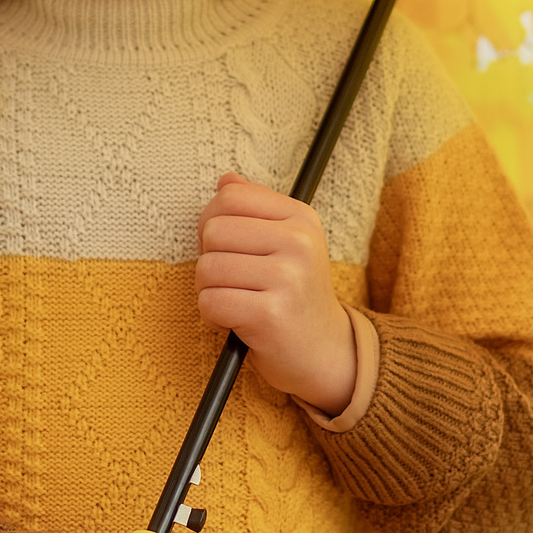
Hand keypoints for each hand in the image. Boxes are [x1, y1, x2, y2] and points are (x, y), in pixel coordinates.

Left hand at [195, 172, 356, 412]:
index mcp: (301, 217)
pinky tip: (237, 322)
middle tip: (236, 282)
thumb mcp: (287, 243)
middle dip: (210, 260)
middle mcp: (299, 242)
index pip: (230, 197)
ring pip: (207, 268)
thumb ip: (256, 209)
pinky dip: (213, 317)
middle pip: (213, 231)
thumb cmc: (296, 295)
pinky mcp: (270, 314)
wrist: (325, 352)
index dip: (214, 223)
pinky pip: (210, 302)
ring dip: (210, 292)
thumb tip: (225, 180)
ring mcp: (287, 277)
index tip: (230, 249)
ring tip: (239, 302)